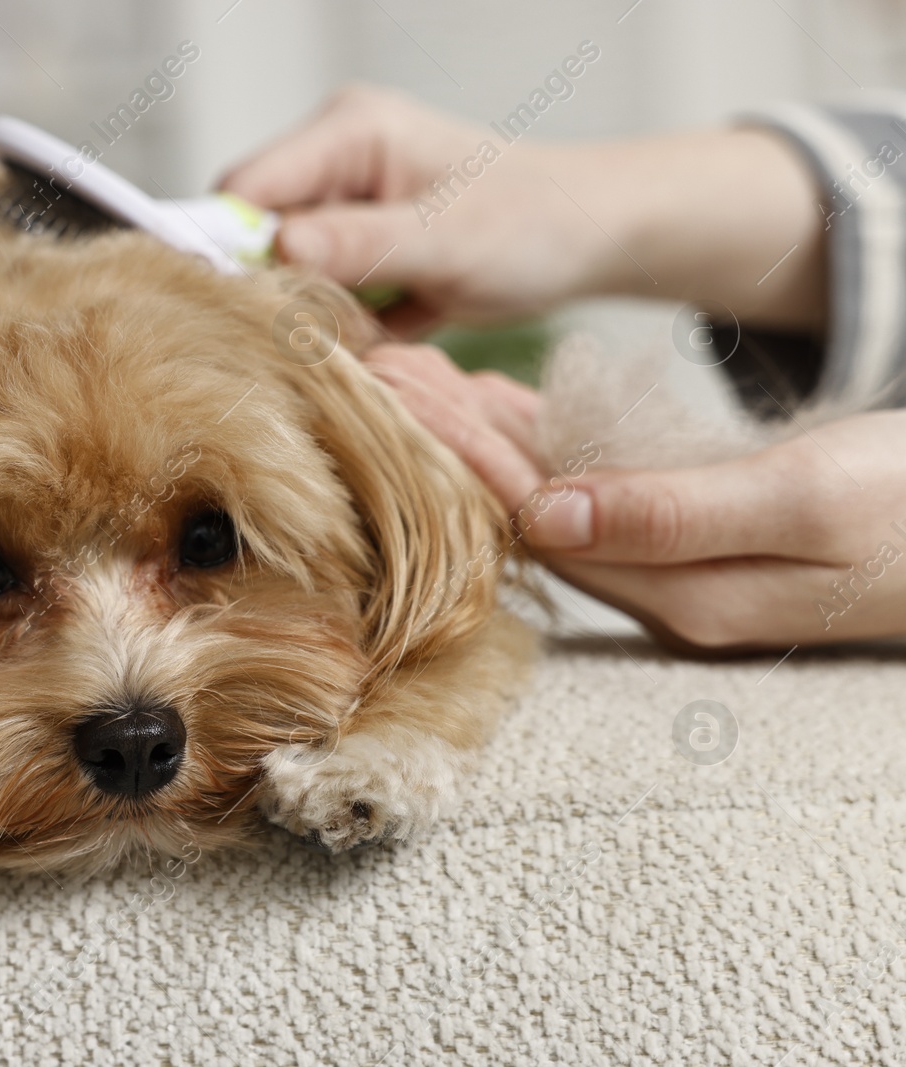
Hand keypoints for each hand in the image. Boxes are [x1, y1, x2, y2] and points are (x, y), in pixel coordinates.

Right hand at [220, 86, 827, 336]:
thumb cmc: (536, 222)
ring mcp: (346, 205)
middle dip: (278, 287)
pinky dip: (339, 324)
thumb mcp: (448, 238)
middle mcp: (337, 162)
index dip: (230, 245)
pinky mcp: (359, 247)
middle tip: (326, 327)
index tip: (243, 305)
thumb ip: (361, 244)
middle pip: (256, 231)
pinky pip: (317, 294)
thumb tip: (279, 250)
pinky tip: (385, 330)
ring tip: (375, 323)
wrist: (595, 236)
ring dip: (313, 311)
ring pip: (284, 271)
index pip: (247, 187)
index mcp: (350, 133)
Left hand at [366, 343, 905, 651]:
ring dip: (487, 433)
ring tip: (417, 377)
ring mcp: (682, 562)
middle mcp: (666, 590)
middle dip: (454, 439)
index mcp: (681, 596)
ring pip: (555, 492)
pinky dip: (545, 435)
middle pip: (529, 508)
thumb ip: (674, 514)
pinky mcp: (702, 528)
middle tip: (381, 374)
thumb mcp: (805, 501)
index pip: (539, 522)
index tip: (398, 398)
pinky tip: (499, 400)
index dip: (465, 456)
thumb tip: (548, 518)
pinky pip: (599, 482)